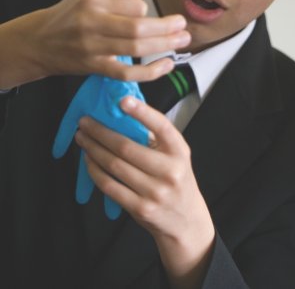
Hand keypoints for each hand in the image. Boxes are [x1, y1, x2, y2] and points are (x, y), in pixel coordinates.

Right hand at [0, 0, 190, 87]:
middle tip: (184, 26)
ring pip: (135, 49)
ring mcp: (92, 47)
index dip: (148, 9)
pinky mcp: (94, 66)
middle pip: (138, 28)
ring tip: (182, 41)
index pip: (133, 5)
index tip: (151, 12)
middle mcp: (90, 22)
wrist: (39, 41)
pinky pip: (126, 73)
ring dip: (164, 46)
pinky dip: (150, 72)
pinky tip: (167, 65)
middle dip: (166, 28)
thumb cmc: (72, 12)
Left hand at [75, 96, 214, 288]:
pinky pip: (110, 186)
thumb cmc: (176, 181)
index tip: (122, 100)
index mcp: (180, 152)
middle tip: (85, 122)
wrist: (186, 220)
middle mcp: (170, 171)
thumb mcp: (177, 157)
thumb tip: (124, 116)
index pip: (162, 127)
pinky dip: (94, 171)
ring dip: (93, 150)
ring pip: (114, 166)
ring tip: (83, 139)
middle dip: (101, 132)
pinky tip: (88, 160)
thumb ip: (157, 139)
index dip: (141, 112)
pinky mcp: (140, 208)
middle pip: (127, 147)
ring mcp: (155, 191)